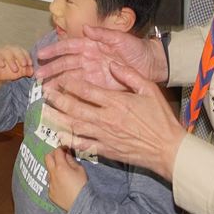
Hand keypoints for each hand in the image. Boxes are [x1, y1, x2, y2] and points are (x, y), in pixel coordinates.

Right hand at [0, 45, 33, 91]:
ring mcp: (1, 51)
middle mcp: (9, 49)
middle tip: (24, 65)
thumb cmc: (9, 71)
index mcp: (17, 51)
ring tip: (15, 69)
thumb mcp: (19, 72)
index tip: (30, 64)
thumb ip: (26, 71)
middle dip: (21, 57)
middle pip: (16, 49)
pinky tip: (2, 65)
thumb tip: (32, 71)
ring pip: (6, 52)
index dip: (27, 56)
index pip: (23, 51)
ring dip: (11, 60)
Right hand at [36, 24, 166, 91]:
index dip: (54, 50)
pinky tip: (60, 99)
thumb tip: (85, 28)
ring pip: (70, 78)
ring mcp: (92, 74)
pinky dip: (70, 94)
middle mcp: (88, 59)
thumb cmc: (136, 48)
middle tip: (38, 77)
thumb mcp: (120, 38)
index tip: (41, 55)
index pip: (69, 46)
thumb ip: (103, 34)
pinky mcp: (98, 87)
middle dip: (51, 69)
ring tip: (45, 90)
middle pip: (65, 64)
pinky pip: (81, 90)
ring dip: (57, 83)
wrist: (151, 65)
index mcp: (91, 45)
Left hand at [42, 61, 184, 181]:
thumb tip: (112, 63)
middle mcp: (106, 119)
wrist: (168, 149)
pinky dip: (70, 140)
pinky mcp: (106, 150)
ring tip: (45, 112)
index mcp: (116, 102)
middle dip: (58, 99)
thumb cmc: (160, 118)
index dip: (69, 84)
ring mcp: (105, 136)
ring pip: (75, 127)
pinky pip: (84, 145)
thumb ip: (129, 74)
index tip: (59, 78)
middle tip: (46, 92)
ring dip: (58, 118)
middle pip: (75, 108)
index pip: (86, 90)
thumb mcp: (149, 89)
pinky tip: (59, 136)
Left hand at [45, 147, 87, 210]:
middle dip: (53, 155)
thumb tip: (66, 153)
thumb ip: (71, 160)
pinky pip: (51, 183)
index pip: (57, 151)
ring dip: (54, 169)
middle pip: (47, 158)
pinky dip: (55, 181)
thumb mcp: (80, 169)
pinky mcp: (50, 192)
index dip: (61, 148)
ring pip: (49, 171)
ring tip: (63, 174)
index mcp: (61, 167)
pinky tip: (62, 185)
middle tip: (60, 157)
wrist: (81, 203)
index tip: (65, 149)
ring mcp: (50, 184)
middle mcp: (53, 174)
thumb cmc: (82, 185)